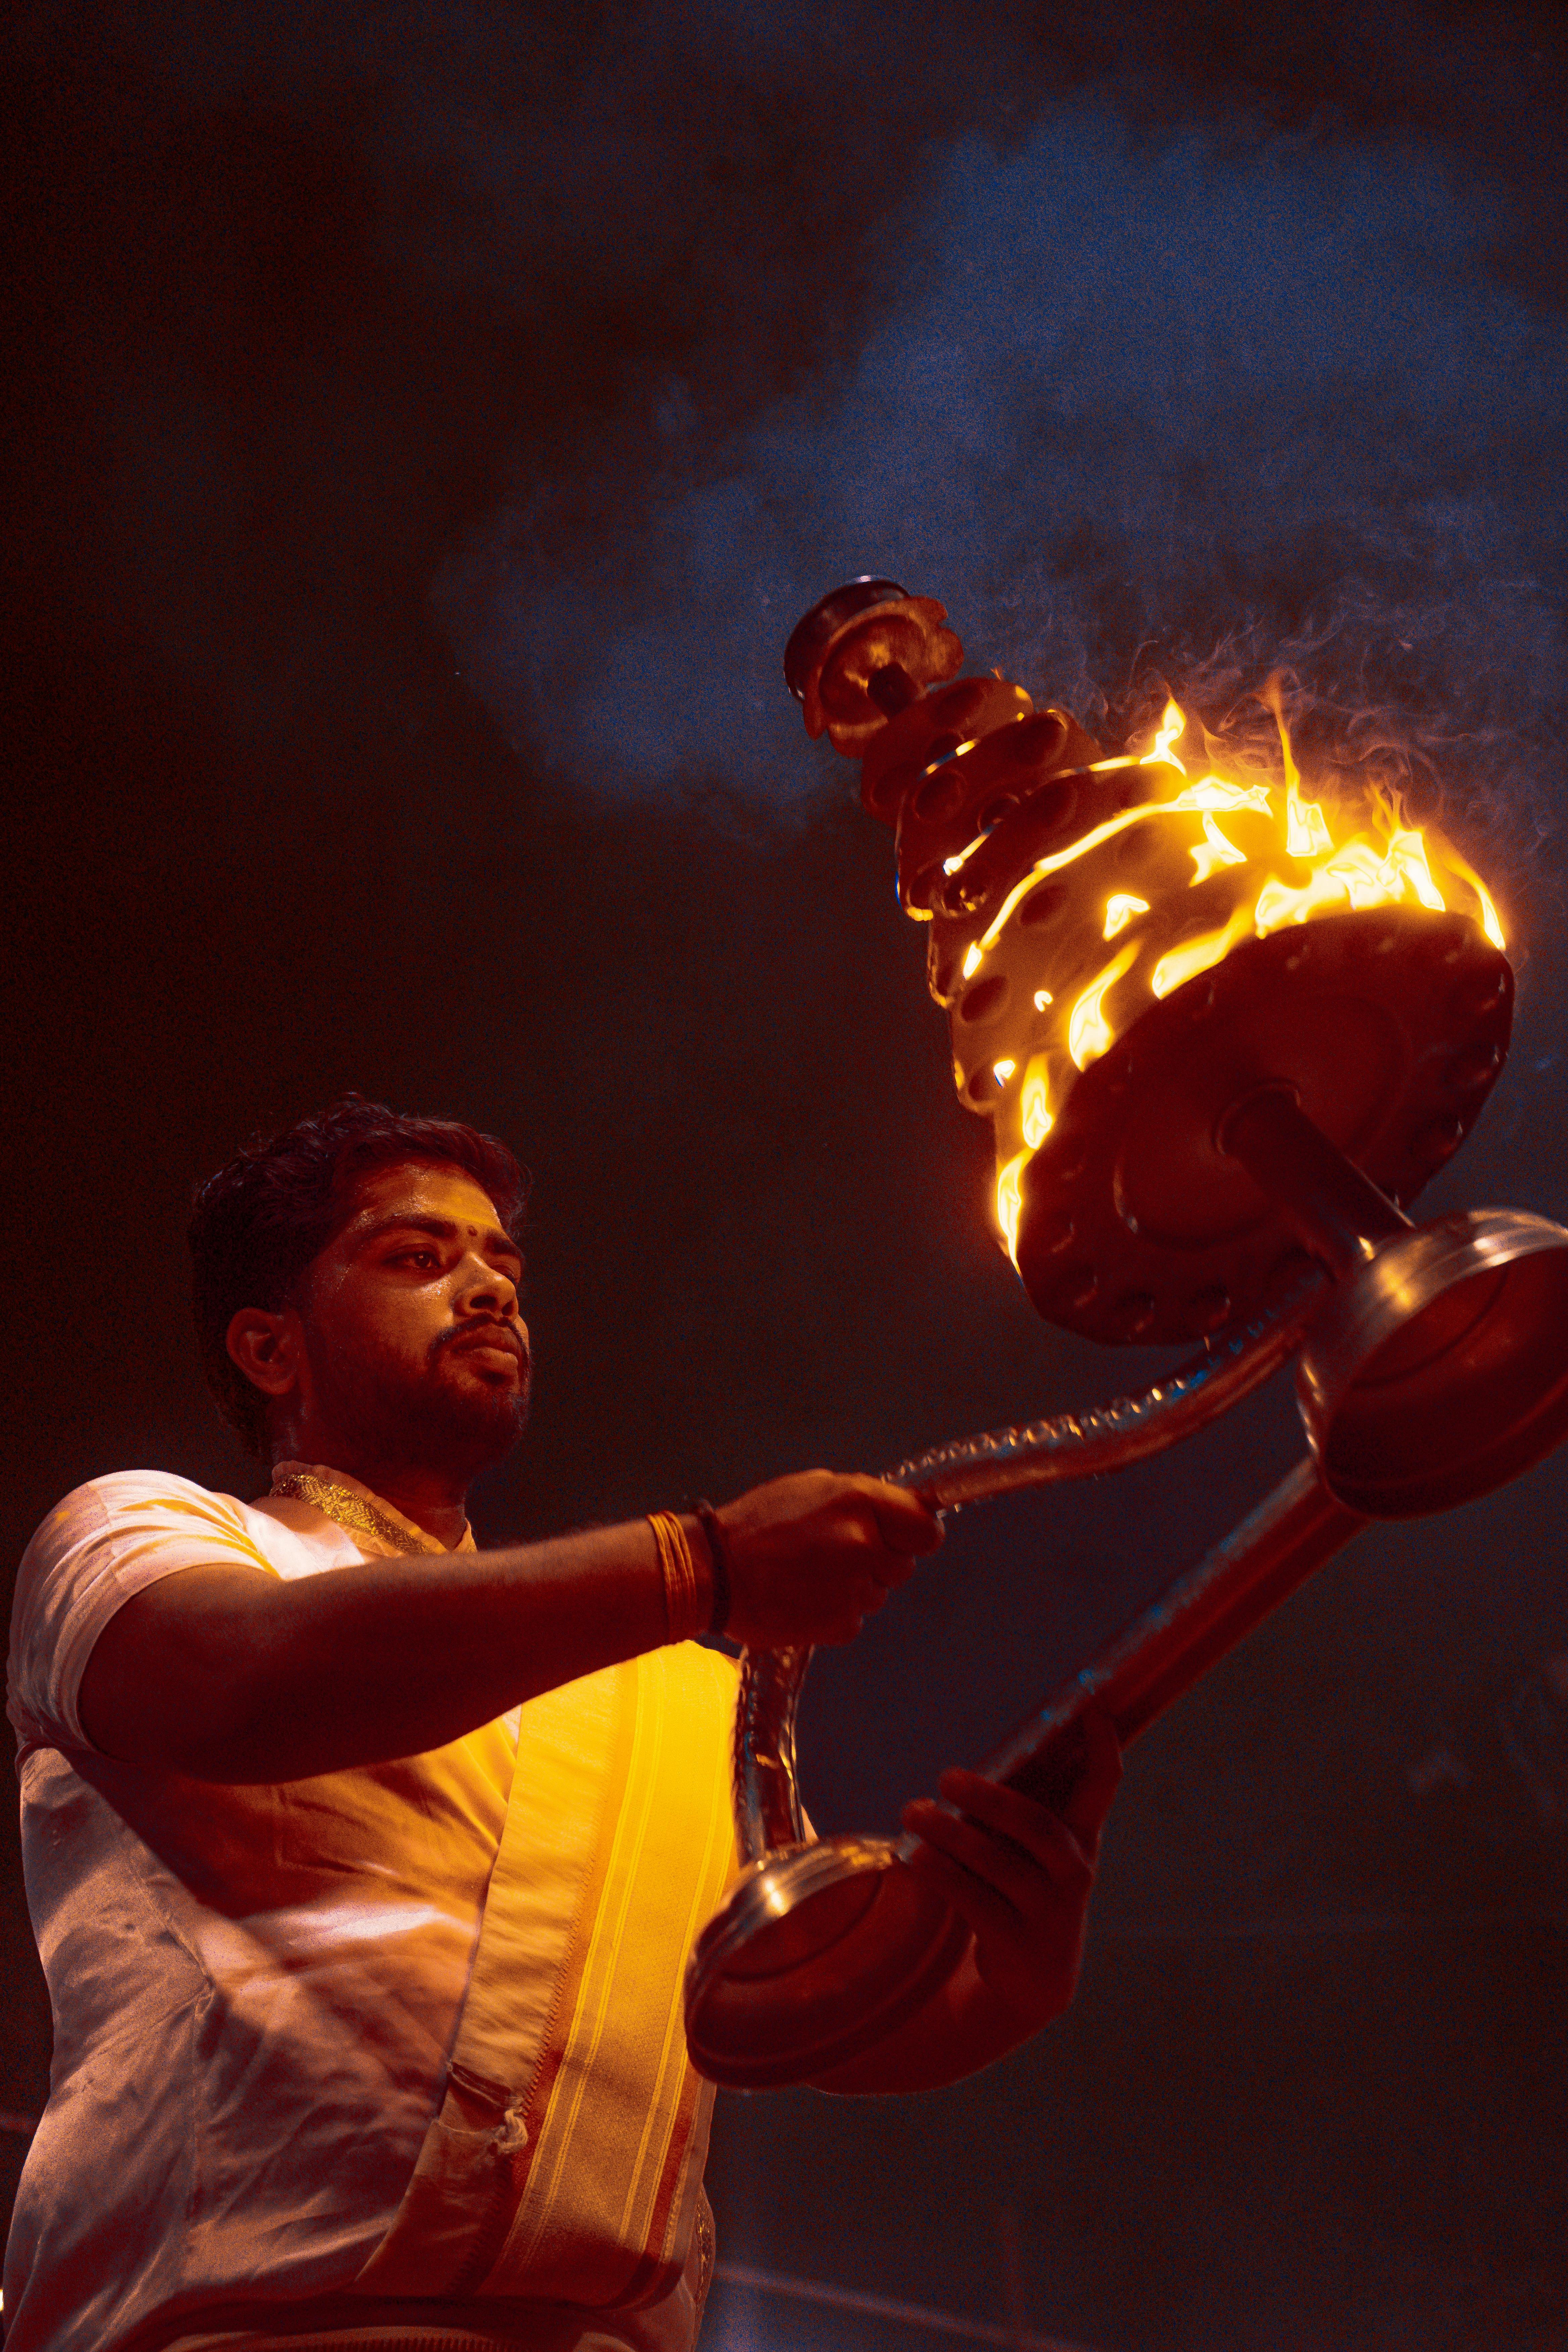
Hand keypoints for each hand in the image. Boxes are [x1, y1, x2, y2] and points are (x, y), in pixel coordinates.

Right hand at [716, 1470, 942, 1648]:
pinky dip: (834, 1613)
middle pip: (903, 1564)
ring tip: (809, 1574)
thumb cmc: (757, 1525)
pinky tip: (803, 1598)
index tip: (905, 1538)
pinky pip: (855, 1619)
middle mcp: (862, 1543)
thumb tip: (900, 1513)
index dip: (916, 1534)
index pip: (926, 1527)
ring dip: (854, 1587)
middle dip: (879, 1560)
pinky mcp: (839, 1625)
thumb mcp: (812, 1488)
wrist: (713, 1573)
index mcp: (859, 1501)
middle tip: (835, 1554)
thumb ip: (862, 1500)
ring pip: (878, 1593)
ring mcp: (852, 1588)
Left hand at [900, 1708, 1121, 2038]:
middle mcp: (1073, 1873)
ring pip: (998, 1864)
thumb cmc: (1023, 1894)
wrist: (1032, 1985)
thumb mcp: (1032, 1854)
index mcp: (1080, 1841)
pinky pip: (975, 1901)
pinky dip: (942, 1875)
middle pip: (1036, 1826)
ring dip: (951, 1835)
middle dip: (991, 1798)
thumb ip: (1014, 1814)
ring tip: (912, 1813)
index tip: (1091, 1708)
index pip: (1102, 1788)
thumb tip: (964, 1771)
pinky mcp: (1018, 1943)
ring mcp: (1049, 1912)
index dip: (1101, 1748)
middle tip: (947, 1776)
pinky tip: (914, 1856)